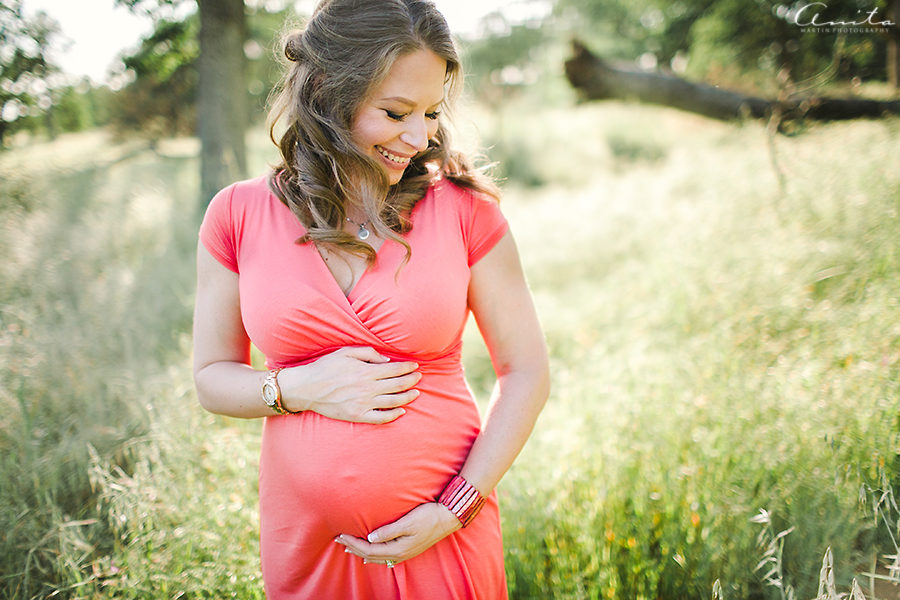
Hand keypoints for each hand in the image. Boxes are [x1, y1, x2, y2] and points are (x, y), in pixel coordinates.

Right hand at [279, 347, 420, 422]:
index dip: (408, 368)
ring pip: (393, 401)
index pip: (395, 369)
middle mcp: (367, 388)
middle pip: (398, 385)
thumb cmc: (325, 367)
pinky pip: (380, 418)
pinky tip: (401, 411)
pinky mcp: (357, 416)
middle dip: (411, 380)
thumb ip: (368, 353)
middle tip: (419, 377)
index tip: (415, 366)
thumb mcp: (345, 352)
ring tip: (416, 393)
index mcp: (365, 371)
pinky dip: (394, 415)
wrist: (306, 388)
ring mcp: (363, 403)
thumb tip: (387, 360)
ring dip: (408, 397)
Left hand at [335, 502, 460, 565]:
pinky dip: (374, 554)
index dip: (353, 543)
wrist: (448, 518)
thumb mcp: (408, 521)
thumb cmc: (429, 516)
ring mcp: (405, 553)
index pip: (369, 549)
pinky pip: (386, 556)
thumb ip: (388, 531)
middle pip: (370, 555)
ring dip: (362, 552)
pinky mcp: (408, 549)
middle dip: (353, 548)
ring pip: (377, 557)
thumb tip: (370, 537)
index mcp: (398, 548)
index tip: (341, 535)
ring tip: (349, 547)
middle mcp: (400, 554)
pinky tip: (370, 553)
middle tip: (338, 539)